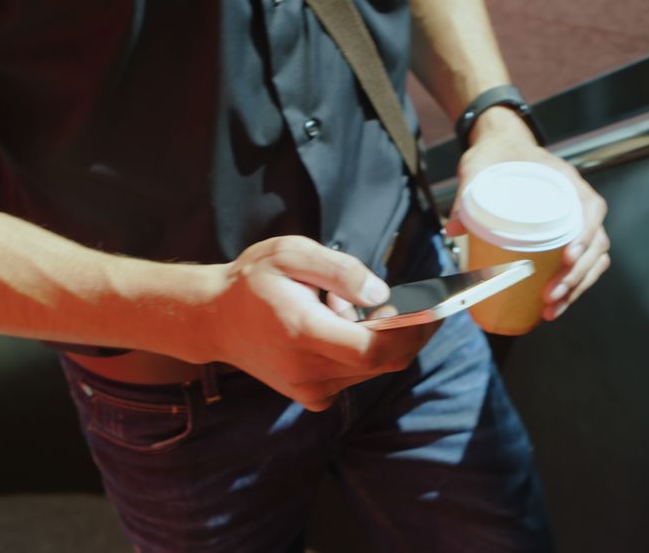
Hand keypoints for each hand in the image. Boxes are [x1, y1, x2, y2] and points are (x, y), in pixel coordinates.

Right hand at [189, 236, 439, 411]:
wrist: (213, 318)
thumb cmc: (252, 280)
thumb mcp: (291, 253)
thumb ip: (341, 271)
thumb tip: (383, 295)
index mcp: (303, 333)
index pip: (374, 349)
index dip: (413, 333)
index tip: (435, 310)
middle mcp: (307, 370)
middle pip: (383, 362)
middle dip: (408, 333)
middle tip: (411, 301)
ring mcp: (309, 389)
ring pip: (372, 369)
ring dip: (377, 338)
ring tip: (343, 305)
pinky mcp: (311, 396)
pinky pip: (355, 376)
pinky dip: (360, 353)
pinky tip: (337, 326)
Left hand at [445, 107, 610, 321]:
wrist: (502, 148)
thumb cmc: (497, 155)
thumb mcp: (479, 165)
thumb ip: (467, 190)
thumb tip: (454, 227)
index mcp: (567, 182)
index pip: (591, 210)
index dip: (585, 236)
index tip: (568, 256)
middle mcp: (579, 204)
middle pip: (596, 245)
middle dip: (576, 276)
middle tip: (550, 296)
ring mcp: (576, 224)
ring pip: (592, 262)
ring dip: (576, 289)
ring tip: (551, 310)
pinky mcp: (566, 239)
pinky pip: (580, 267)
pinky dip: (571, 288)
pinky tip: (552, 307)